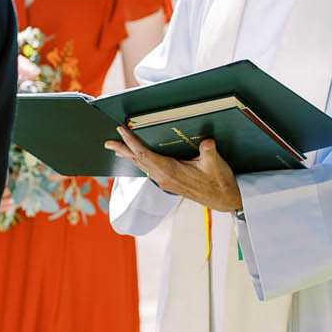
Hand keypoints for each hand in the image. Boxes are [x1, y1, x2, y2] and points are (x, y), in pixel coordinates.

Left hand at [105, 126, 241, 212]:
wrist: (224, 200)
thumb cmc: (219, 182)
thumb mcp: (216, 164)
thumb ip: (209, 151)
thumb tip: (206, 141)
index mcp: (170, 171)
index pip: (144, 154)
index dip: (131, 142)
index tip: (121, 130)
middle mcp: (163, 177)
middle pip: (138, 160)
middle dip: (122, 149)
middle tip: (108, 142)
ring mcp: (164, 181)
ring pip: (142, 165)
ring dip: (129, 155)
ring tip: (116, 148)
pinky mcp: (168, 182)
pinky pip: (149, 169)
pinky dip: (140, 161)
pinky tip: (137, 158)